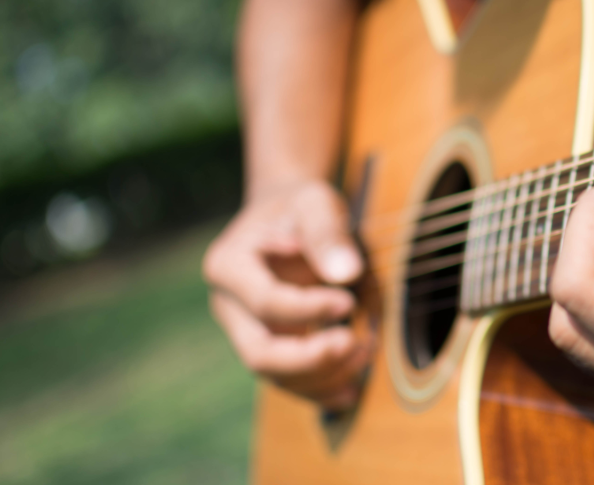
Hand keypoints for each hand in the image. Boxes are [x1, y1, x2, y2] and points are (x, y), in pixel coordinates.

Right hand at [203, 179, 370, 409]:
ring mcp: (246, 332)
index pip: (265, 302)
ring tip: (366, 353)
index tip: (350, 301)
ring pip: (276, 375)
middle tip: (354, 346)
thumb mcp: (317, 204)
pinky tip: (352, 389)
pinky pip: (290, 381)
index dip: (309, 309)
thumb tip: (346, 273)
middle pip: (259, 353)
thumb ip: (328, 233)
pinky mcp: (269, 348)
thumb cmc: (303, 208)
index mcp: (228, 265)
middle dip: (308, 359)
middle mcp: (229, 306)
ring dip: (322, 376)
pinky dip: (321, 389)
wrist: (292, 218)